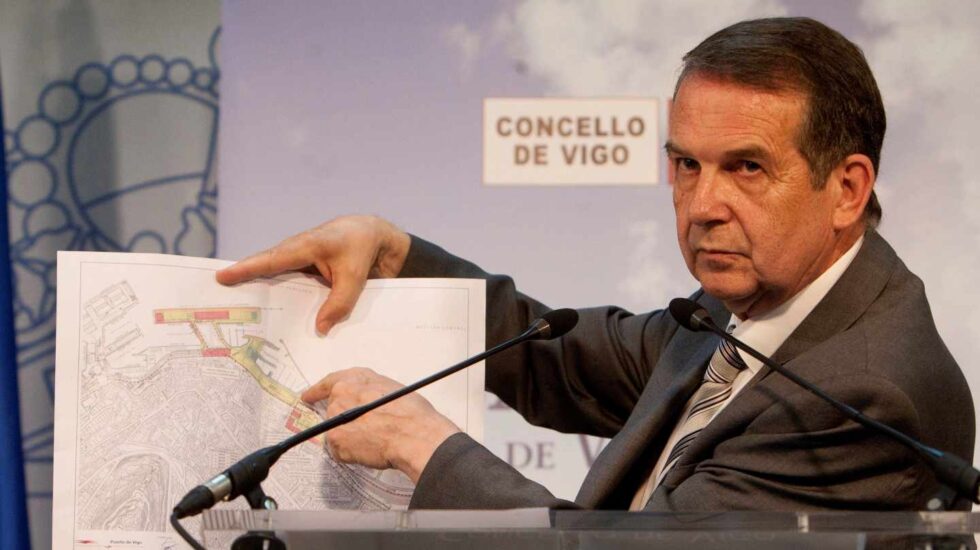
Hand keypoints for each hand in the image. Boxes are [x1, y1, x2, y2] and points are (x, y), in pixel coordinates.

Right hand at [216, 215, 410, 333]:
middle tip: (218, 302)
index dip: (245, 270)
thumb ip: (340, 303)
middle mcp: (298, 253)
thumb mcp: (356, 276)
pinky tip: (279, 322)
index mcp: (305, 246)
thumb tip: (320, 329)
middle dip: (243, 284)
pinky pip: (292, 286)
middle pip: (265, 270)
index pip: (270, 260)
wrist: (378, 237)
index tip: (220, 278)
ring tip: (241, 318)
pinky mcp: (309, 273)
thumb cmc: (363, 247)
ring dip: (263, 296)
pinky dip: (283, 300)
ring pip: (277, 280)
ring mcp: (302, 263)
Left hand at [302, 367, 460, 482]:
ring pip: (337, 431)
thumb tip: (366, 400)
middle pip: (333, 409)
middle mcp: (339, 397)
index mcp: (353, 381)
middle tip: (365, 428)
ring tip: (374, 441)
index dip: (318, 390)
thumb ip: (369, 390)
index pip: (329, 383)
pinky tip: (370, 451)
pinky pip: (340, 450)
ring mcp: (335, 422)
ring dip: (349, 436)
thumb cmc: (410, 413)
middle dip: (345, 418)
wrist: (414, 435)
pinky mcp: (336, 443)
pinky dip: (352, 453)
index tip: (308, 396)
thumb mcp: (390, 387)